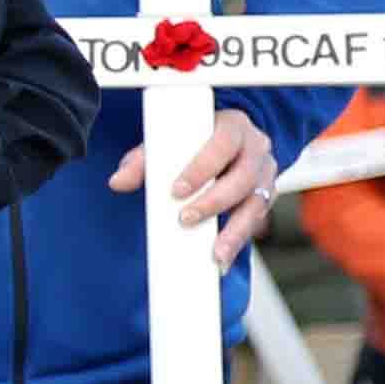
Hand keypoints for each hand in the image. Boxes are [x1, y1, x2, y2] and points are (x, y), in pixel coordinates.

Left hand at [110, 108, 277, 259]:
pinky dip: (239, 240)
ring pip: (255, 202)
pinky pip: (256, 220)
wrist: (224, 141)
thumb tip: (118, 181)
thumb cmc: (195, 139)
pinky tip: (222, 257)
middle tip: (186, 218)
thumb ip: (142, 160)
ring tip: (215, 252)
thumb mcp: (168, 141)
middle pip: (242, 177)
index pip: (221, 143)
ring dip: (234, 229)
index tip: (177, 189)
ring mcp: (264, 174)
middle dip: (214, 201)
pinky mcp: (266, 196)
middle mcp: (255, 148)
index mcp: (232, 126)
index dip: (200, 168)